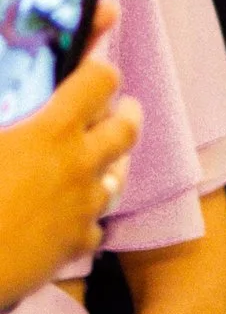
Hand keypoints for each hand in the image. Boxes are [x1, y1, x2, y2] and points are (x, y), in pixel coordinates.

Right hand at [0, 63, 142, 312]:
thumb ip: (1, 100)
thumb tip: (12, 106)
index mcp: (52, 130)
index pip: (99, 81)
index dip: (99, 68)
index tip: (96, 67)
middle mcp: (79, 165)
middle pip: (126, 130)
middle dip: (126, 113)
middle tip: (122, 107)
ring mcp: (83, 208)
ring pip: (117, 178)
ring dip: (111, 162)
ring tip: (101, 157)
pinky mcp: (75, 246)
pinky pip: (94, 225)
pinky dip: (86, 216)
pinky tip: (69, 215)